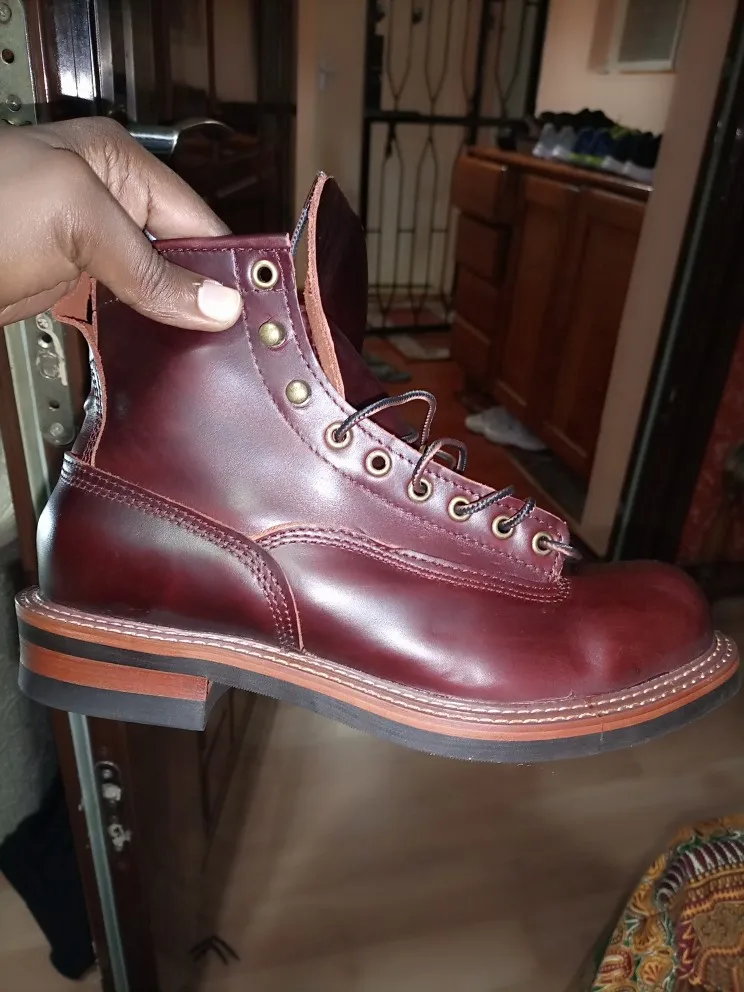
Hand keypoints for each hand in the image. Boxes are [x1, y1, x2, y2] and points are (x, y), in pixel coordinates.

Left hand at [0, 118, 242, 330]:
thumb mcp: (76, 218)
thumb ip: (147, 264)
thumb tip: (215, 301)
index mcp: (118, 165)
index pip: (199, 219)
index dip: (229, 262)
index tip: (256, 303)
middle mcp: (110, 205)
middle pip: (183, 256)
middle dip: (208, 295)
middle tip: (238, 336)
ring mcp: (92, 247)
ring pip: (159, 287)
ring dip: (181, 318)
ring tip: (212, 350)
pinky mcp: (74, 285)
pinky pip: (129, 310)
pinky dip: (150, 332)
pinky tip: (169, 350)